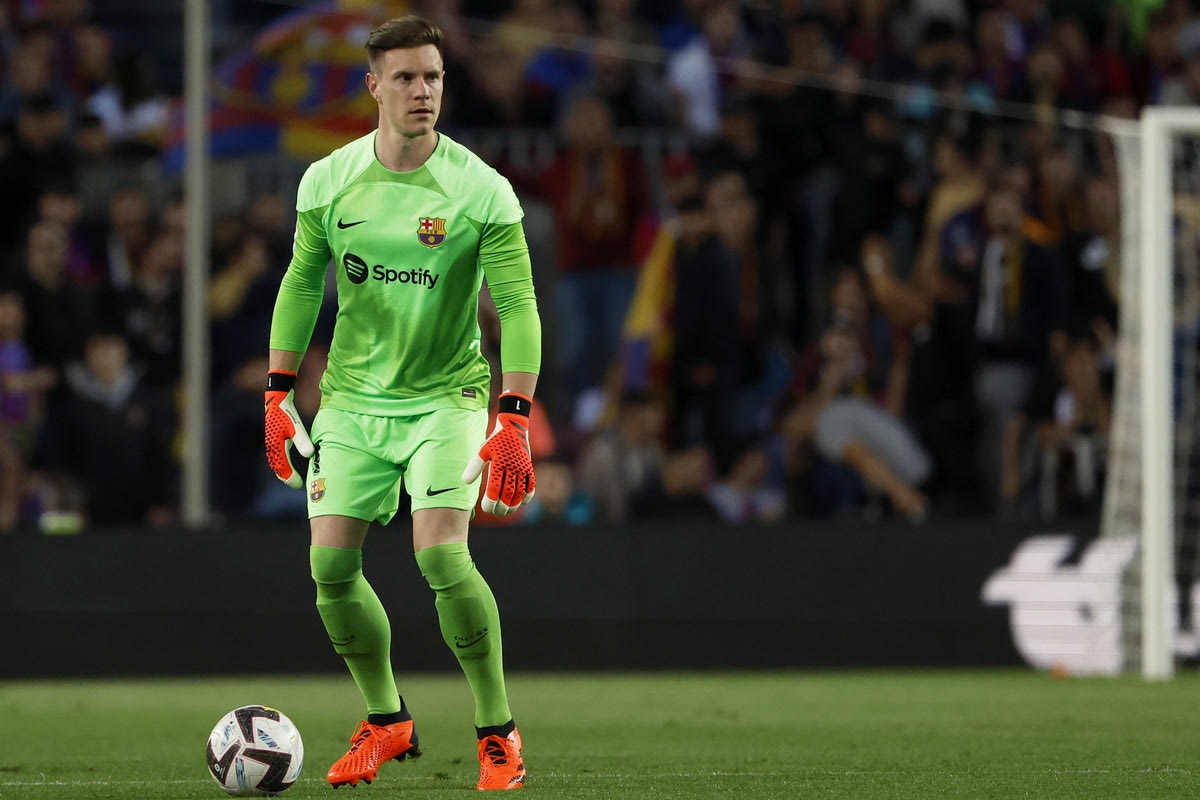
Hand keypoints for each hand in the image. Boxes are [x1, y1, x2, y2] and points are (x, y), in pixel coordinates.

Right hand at [265, 370, 313, 487]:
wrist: (277, 397)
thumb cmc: (286, 412)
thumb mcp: (296, 426)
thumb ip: (302, 440)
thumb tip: (309, 455)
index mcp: (275, 446)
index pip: (282, 468)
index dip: (290, 478)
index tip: (299, 485)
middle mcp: (271, 446)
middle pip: (277, 466)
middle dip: (285, 476)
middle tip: (296, 484)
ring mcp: (271, 441)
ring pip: (276, 461)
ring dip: (282, 470)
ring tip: (291, 477)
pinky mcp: (274, 436)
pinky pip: (276, 454)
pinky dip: (281, 461)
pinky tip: (286, 461)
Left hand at [462, 392, 535, 514]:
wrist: (514, 425)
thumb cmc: (495, 440)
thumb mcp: (482, 450)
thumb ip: (474, 466)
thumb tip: (465, 481)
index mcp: (499, 465)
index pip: (494, 490)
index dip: (490, 502)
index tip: (485, 508)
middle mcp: (512, 468)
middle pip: (508, 495)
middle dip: (501, 507)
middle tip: (496, 513)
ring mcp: (523, 469)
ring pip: (520, 493)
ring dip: (514, 505)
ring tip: (507, 512)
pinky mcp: (529, 467)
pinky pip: (531, 485)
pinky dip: (528, 495)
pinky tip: (523, 503)